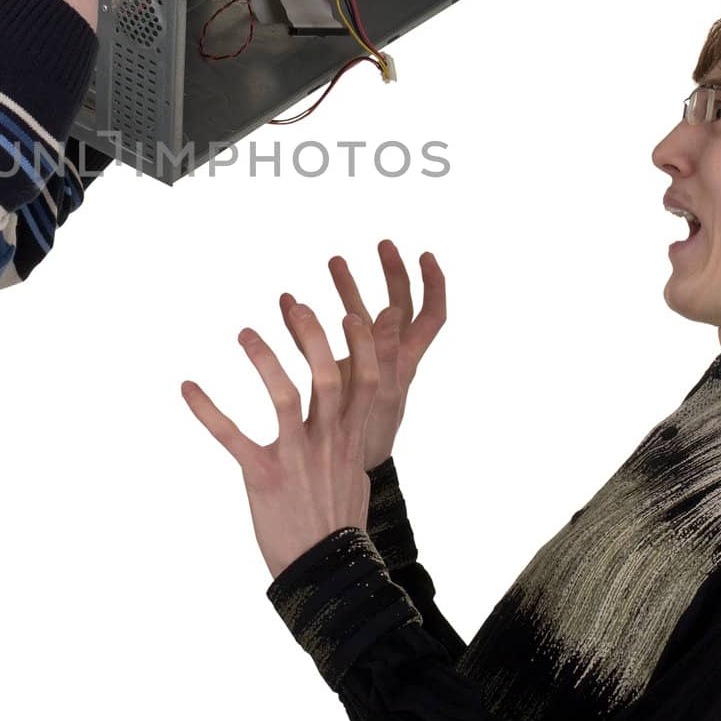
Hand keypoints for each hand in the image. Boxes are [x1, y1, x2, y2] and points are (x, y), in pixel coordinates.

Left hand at [183, 304, 377, 578]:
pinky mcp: (263, 477)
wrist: (324, 573)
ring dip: (265, 360)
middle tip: (295, 306)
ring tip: (246, 333)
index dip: (361, 346)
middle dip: (313, 337)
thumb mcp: (354, 473)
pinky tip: (187, 387)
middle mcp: (327, 442)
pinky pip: (233, 438)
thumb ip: (349, 437)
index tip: (350, 315)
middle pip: (329, 377)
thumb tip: (350, 416)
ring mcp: (296, 458)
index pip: (366, 381)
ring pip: (286, 397)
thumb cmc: (337, 520)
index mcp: (349, 438)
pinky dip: (208, 411)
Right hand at [281, 241, 445, 469]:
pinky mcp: (334, 374)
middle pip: (398, 303)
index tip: (426, 255)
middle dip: (392, 273)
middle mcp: (388, 356)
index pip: (432, 314)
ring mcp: (362, 363)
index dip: (434, 284)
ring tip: (332, 262)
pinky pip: (321, 339)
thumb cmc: (373, 440)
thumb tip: (395, 309)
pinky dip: (307, 322)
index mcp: (406, 359)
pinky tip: (286, 304)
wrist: (347, 475)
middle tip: (381, 245)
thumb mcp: (384, 393)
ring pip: (358, 316)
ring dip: (348, 288)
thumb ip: (388, 352)